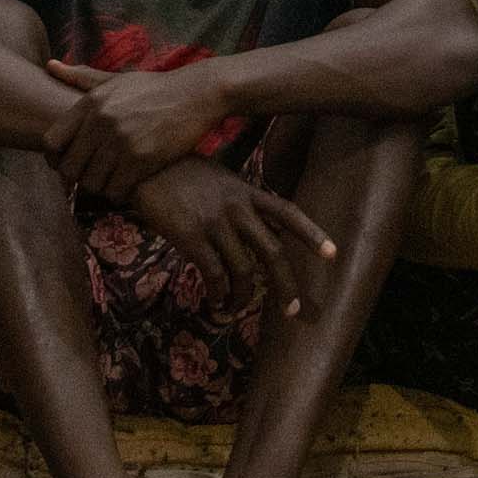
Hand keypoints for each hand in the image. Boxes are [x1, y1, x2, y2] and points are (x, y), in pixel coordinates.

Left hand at [44, 59, 237, 199]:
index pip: (51, 142)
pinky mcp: (141, 159)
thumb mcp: (117, 79)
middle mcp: (101, 121)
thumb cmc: (154, 88)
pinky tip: (127, 185)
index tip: (65, 163)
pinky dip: (118, 193)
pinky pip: (115, 190)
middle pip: (69, 167)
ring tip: (110, 181)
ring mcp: (121, 141)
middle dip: (77, 177)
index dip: (54, 159)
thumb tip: (49, 65)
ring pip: (91, 183)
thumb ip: (80, 77)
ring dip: (99, 187)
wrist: (196, 94)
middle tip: (91, 176)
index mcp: (91, 103)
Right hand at [130, 156, 336, 318]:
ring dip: (242, 297)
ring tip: (234, 308)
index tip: (332, 255)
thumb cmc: (182, 173)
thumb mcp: (222, 179)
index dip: (312, 234)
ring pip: (243, 271)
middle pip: (273, 252)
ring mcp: (215, 223)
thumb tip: (262, 229)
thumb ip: (242, 201)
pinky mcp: (191, 237)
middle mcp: (238, 208)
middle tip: (292, 311)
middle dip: (286, 285)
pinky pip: (213, 275)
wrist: (145, 167)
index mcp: (248, 192)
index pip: (288, 212)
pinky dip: (217, 294)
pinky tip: (214, 301)